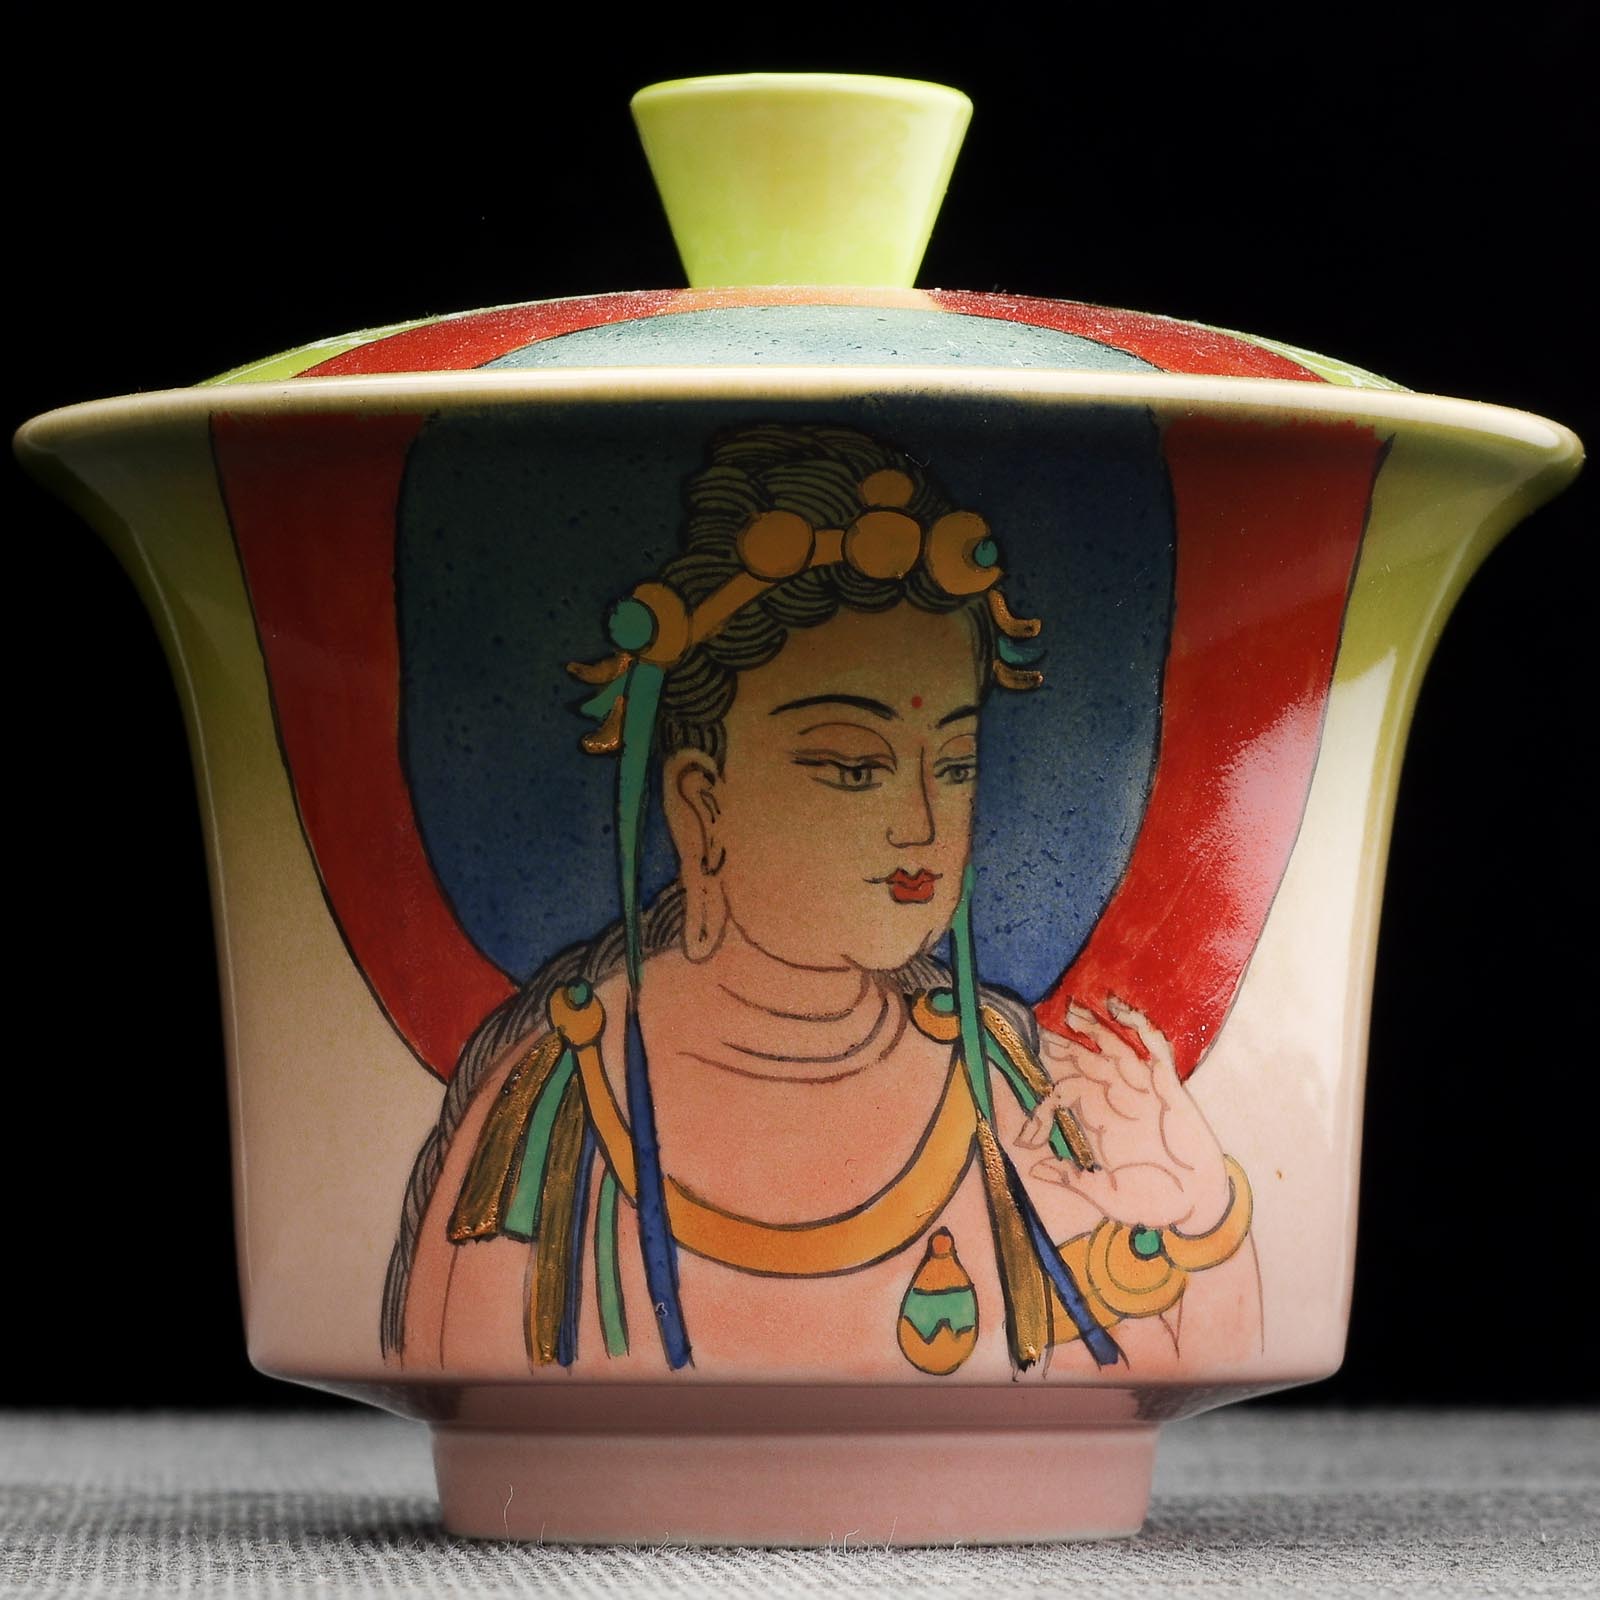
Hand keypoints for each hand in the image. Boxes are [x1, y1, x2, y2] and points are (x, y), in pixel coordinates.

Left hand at [1017, 996, 1230, 1232]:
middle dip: (1063, 1047)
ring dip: (1095, 1029)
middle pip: (1086, 1063)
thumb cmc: (1156, 1203)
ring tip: (1071, 1010)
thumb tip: (1035, 1170)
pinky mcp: (1171, 1087)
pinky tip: (1121, 1011)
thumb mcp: (1108, 1195)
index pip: (1067, 1095)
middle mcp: (1119, 1103)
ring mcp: (1145, 1092)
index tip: (1027, 1138)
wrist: (1200, 1206)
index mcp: (1101, 1125)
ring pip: (1115, 1050)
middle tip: (1036, 1027)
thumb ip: (1075, 1180)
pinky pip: (1155, 1049)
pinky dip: (1140, 1028)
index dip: (1045, 1106)